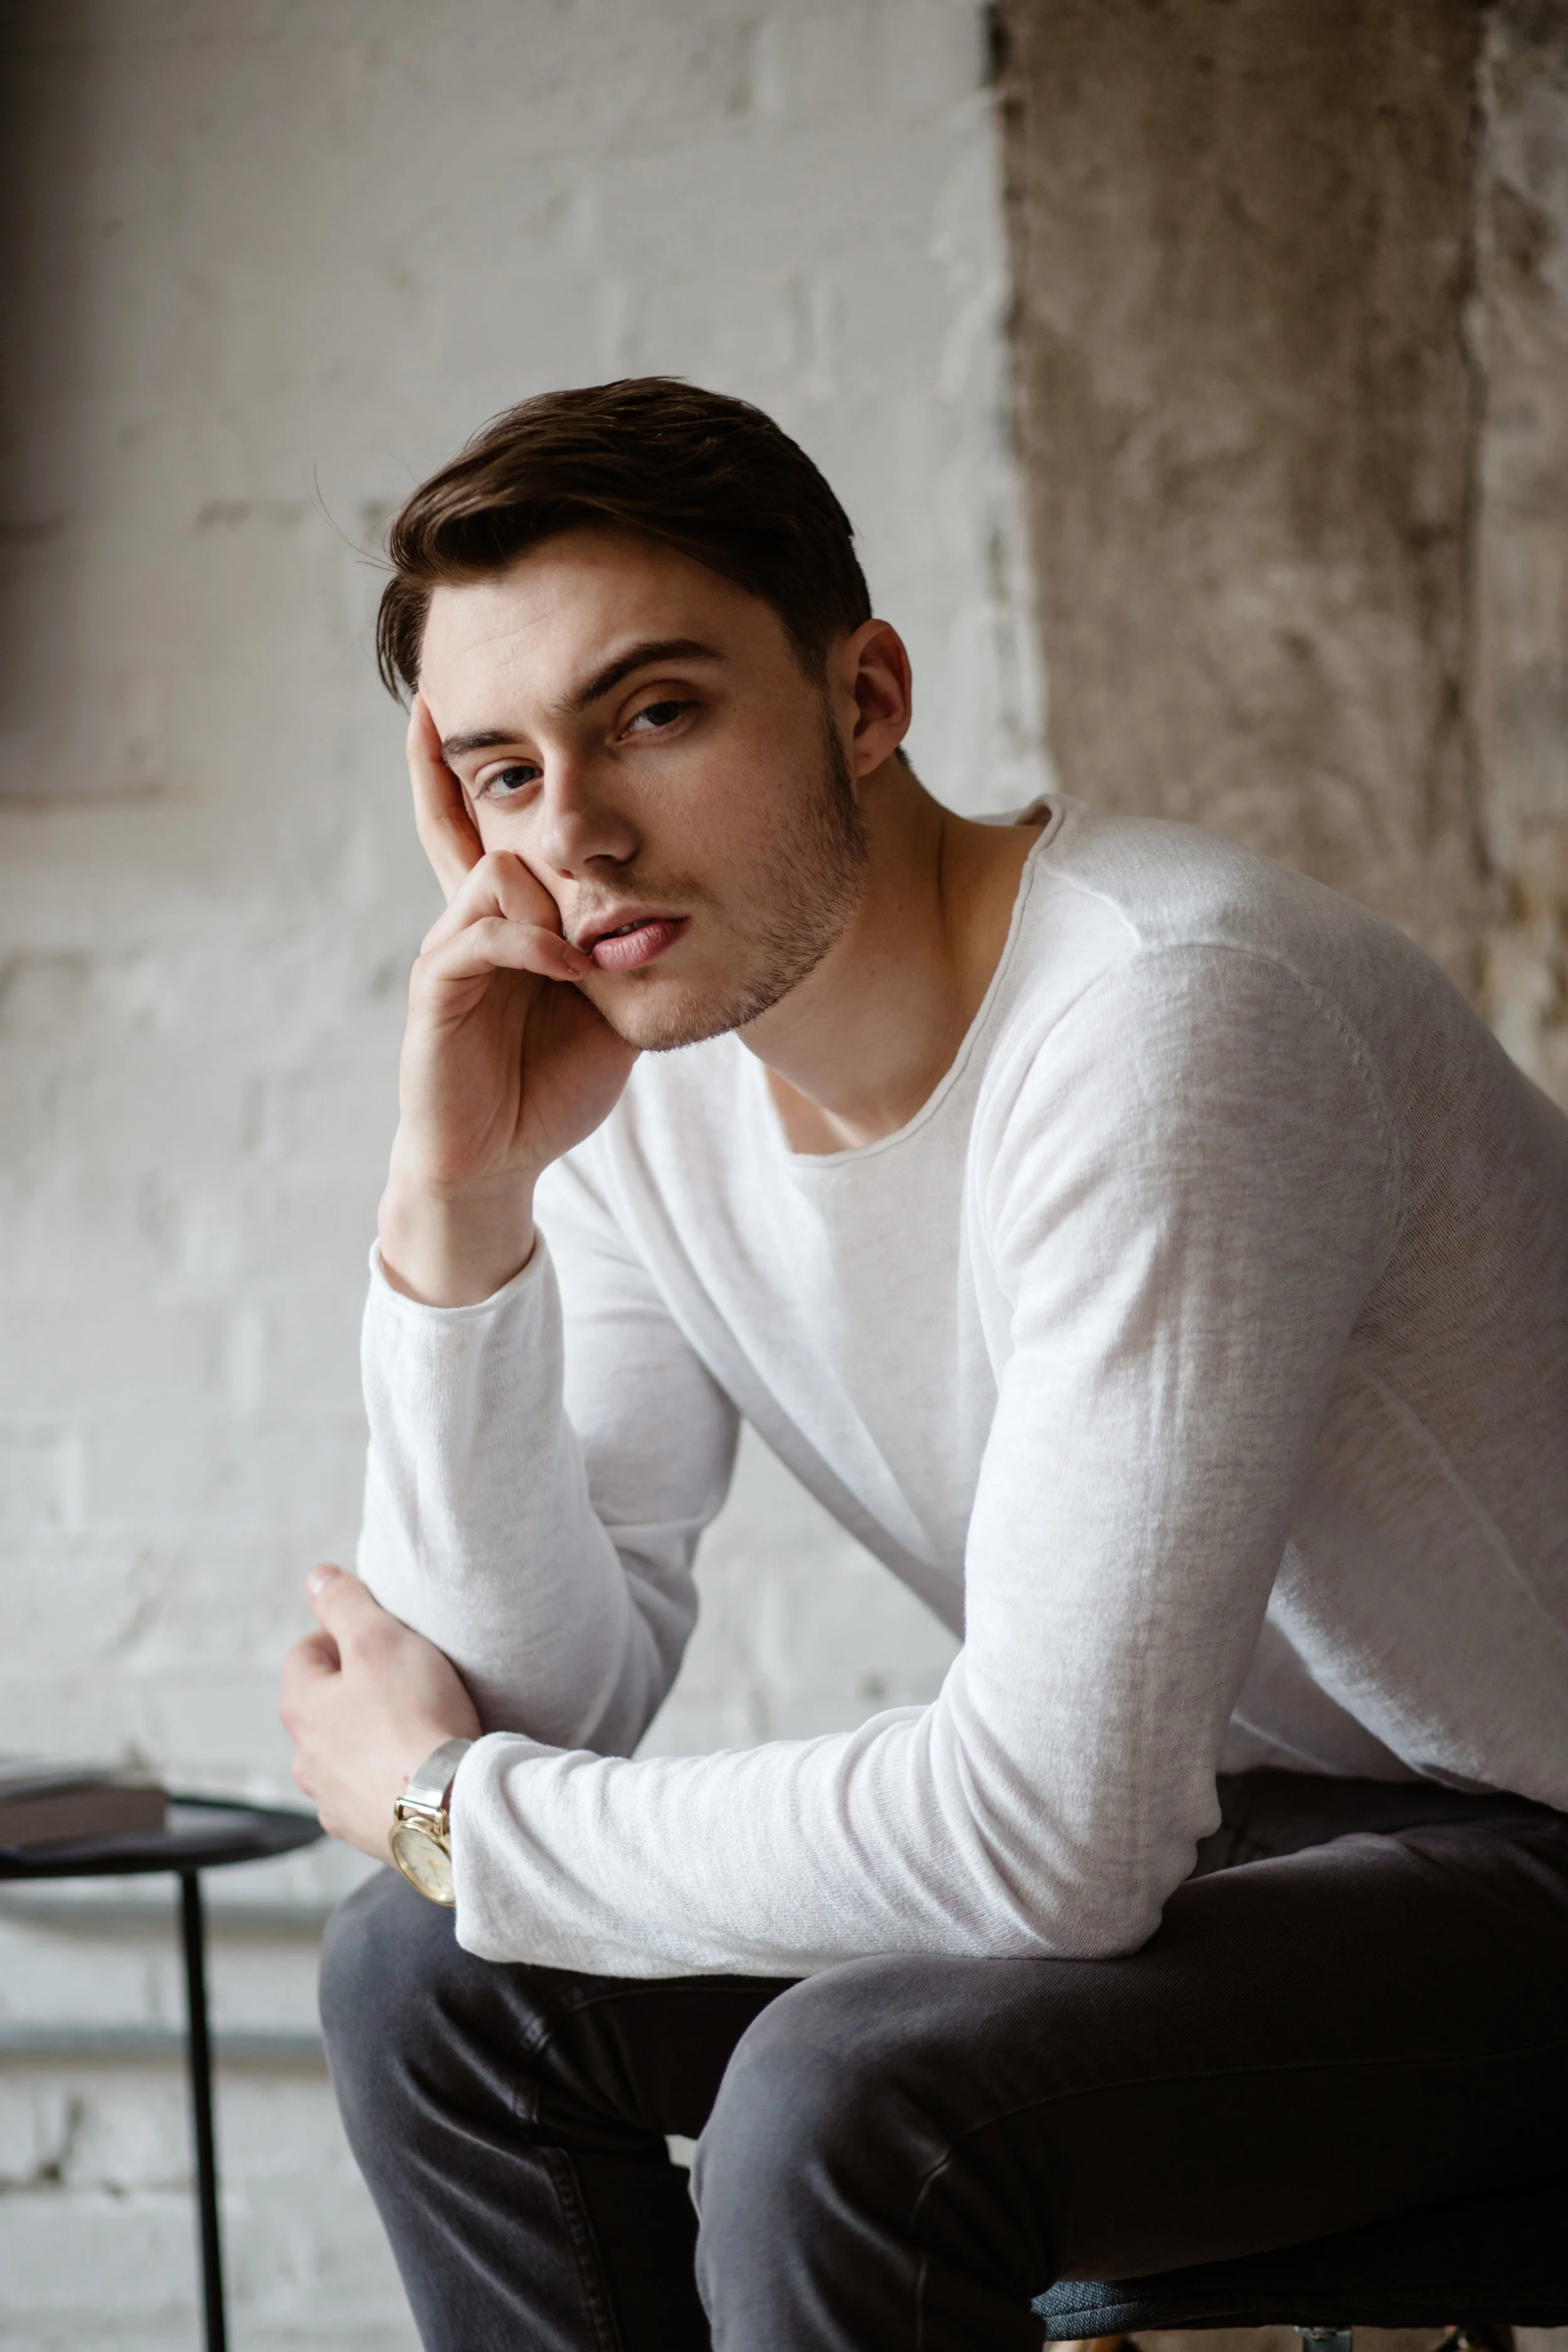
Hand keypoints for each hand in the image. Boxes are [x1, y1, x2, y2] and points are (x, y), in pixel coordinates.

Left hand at [278, 1564, 481, 1860]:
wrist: (448, 1806)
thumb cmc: (415, 1718)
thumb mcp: (379, 1639)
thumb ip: (344, 1604)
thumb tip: (317, 1578)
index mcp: (301, 1705)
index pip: (305, 1652)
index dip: (343, 1636)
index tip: (383, 1639)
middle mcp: (304, 1756)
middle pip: (324, 1705)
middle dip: (358, 1689)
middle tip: (406, 1680)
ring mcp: (330, 1798)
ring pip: (344, 1752)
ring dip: (369, 1738)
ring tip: (418, 1728)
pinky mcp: (360, 1830)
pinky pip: (367, 1793)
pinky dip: (387, 1779)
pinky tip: (420, 1771)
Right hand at [380, 698, 638, 1303]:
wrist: (501, 1159)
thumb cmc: (555, 1080)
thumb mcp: (612, 1003)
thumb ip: (627, 949)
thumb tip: (675, 905)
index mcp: (507, 916)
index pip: (479, 823)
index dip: (460, 765)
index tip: (454, 698)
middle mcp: (469, 918)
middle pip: (490, 824)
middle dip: (534, 812)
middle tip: (580, 834)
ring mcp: (449, 948)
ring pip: (498, 867)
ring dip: (555, 901)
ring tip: (585, 954)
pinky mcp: (436, 986)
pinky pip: (483, 931)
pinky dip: (532, 944)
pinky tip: (565, 971)